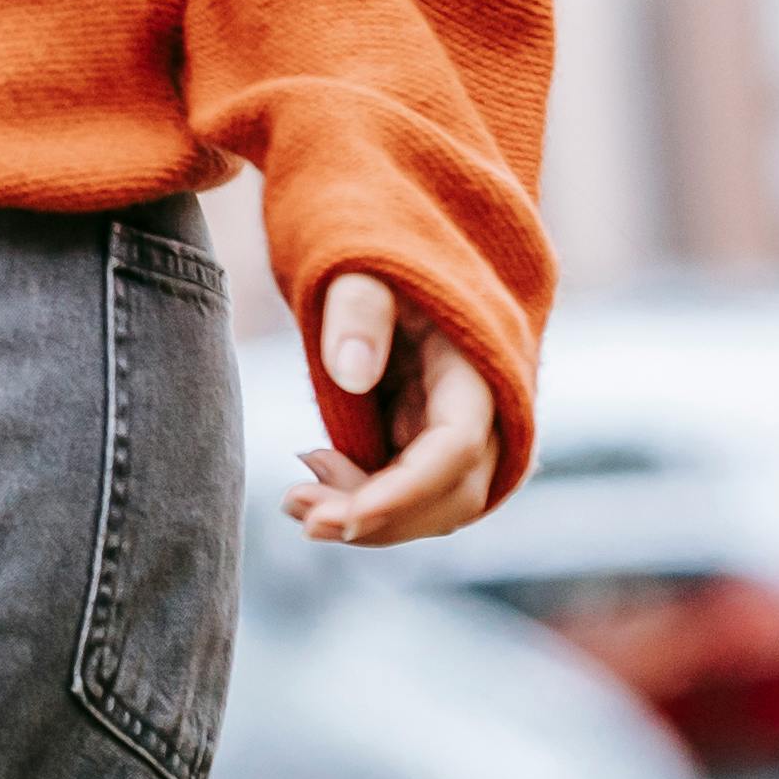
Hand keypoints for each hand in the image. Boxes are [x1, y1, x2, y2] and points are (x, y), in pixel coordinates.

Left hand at [288, 272, 503, 544]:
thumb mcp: (364, 267)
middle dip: (381, 519)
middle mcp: (483, 413)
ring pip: (429, 507)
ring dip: (366, 521)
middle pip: (450, 495)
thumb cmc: (378, 258)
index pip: (457, 447)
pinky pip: (404, 495)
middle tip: (302, 515)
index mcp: (478, 367)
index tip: (347, 518)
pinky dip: (361, 506)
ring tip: (295, 502)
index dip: (406, 491)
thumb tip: (350, 373)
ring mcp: (457, 435)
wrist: (388, 261)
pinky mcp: (426, 445)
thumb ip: (358, 308)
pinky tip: (310, 491)